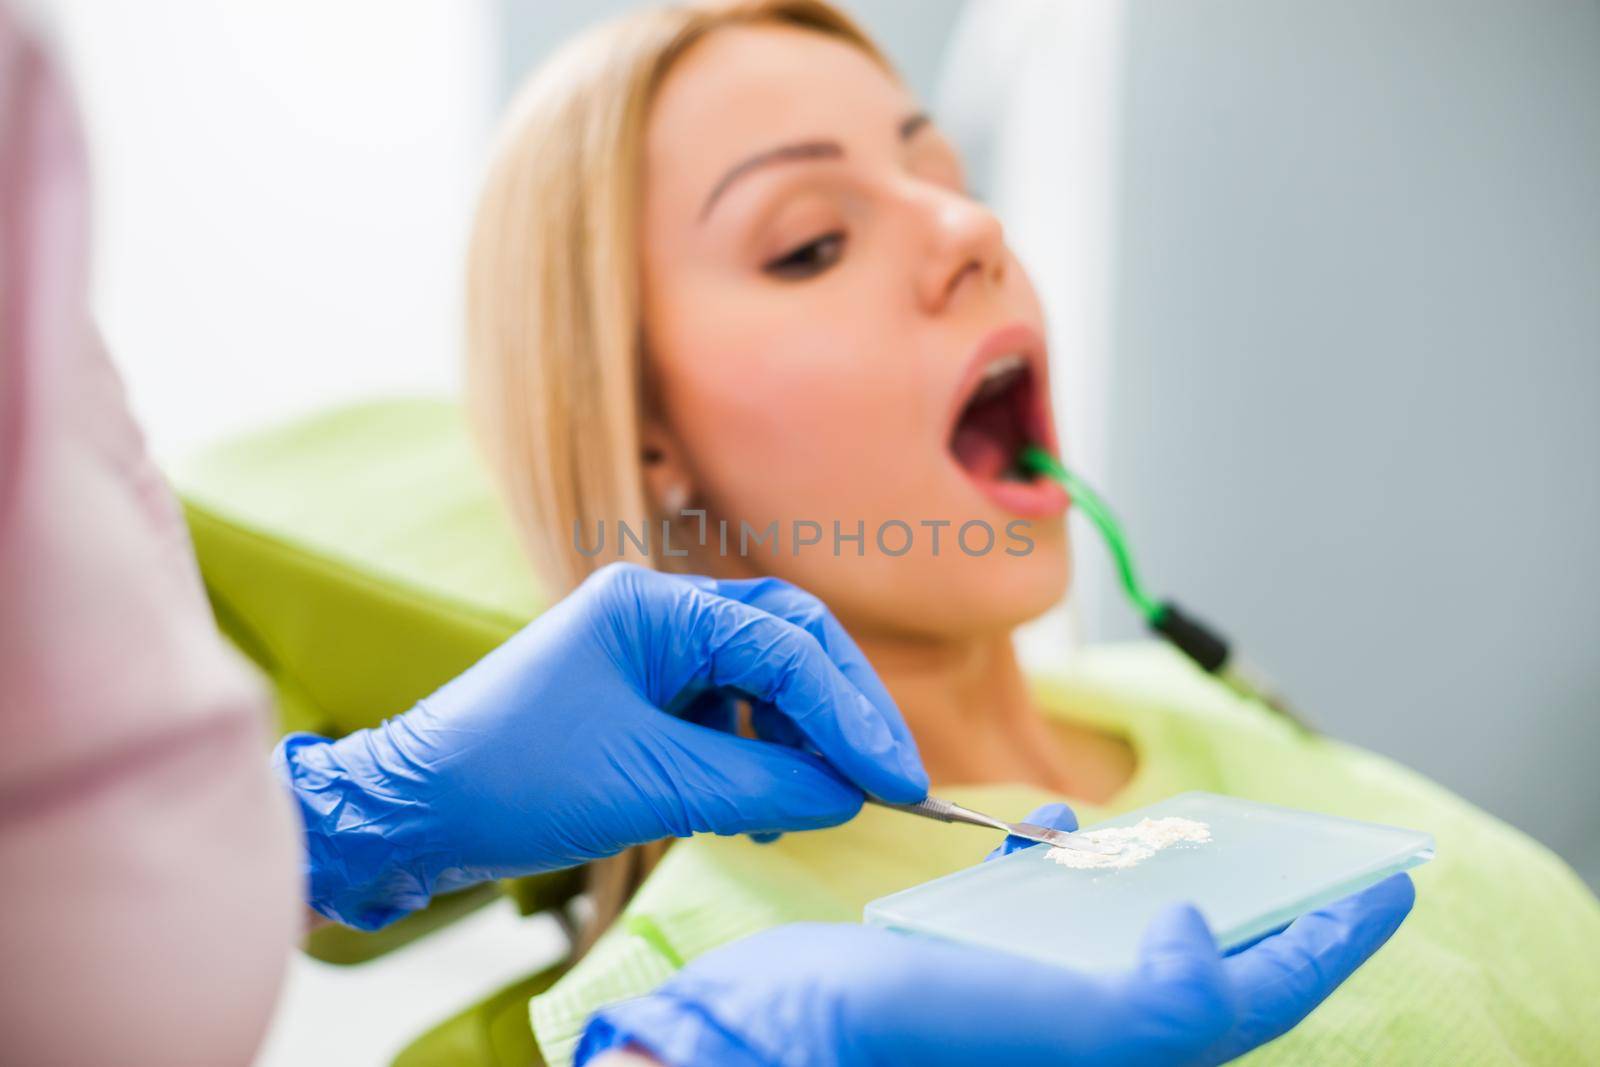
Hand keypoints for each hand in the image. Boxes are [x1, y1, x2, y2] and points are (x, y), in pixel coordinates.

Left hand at [274, 563, 926, 928]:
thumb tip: (851, 794)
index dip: (851, 715)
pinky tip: (767, 807)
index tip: (899, 780)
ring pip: (762, 680)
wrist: (413, 813)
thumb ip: (764, 783)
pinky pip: (727, 714)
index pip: (784, 646)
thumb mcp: (650, 785)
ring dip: (801, 738)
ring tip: (819, 801)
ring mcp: (648, 652)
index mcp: (653, 604)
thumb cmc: (512, 781)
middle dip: (841, 709)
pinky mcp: (641, 696)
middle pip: (786, 642)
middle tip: (891, 777)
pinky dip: (759, 756)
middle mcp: (657, 612)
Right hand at [577, 803, 1414, 1066]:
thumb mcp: (1020, 1023)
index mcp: (1111, 1055)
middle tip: (1307, 858)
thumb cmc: (870, 1041)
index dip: (1333, 942)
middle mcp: (1075, 1038)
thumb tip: (1204, 941)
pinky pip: (1032, 920)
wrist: (746, 1038)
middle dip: (1259, 912)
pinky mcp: (961, 980)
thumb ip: (1144, 1008)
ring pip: (1118, 942)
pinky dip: (1046, 870)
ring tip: (1175, 831)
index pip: (1253, 1003)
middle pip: (1201, 974)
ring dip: (1153, 879)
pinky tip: (1029, 834)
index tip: (1392, 883)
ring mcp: (1020, 1009)